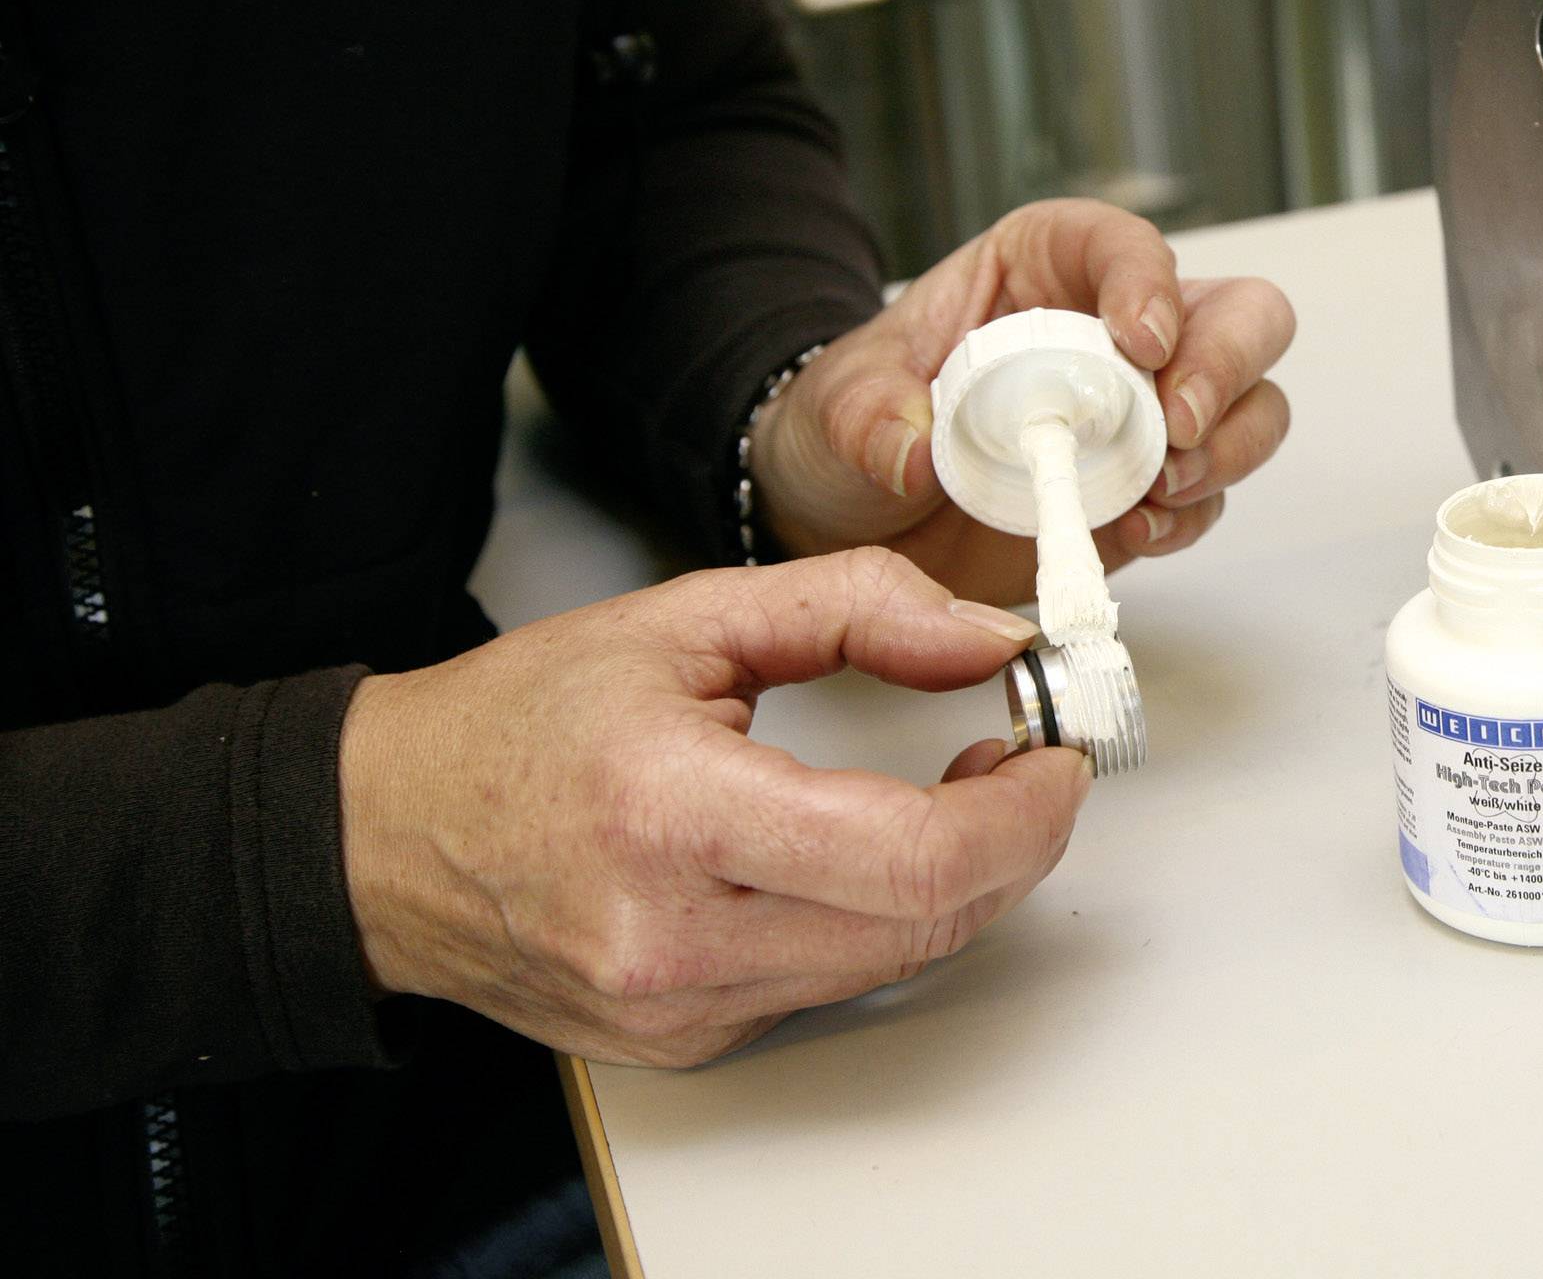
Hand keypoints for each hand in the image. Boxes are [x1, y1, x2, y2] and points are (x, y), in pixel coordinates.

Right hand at [338, 549, 1087, 1068]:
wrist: (383, 839)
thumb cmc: (516, 727)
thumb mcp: (686, 618)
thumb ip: (857, 608)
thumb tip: (985, 640)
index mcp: (671, 815)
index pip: (908, 857)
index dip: (1019, 814)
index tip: (1052, 756)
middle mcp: (676, 938)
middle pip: (925, 922)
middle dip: (1016, 842)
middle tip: (1028, 767)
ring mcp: (680, 1009)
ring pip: (894, 962)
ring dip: (960, 881)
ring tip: (962, 797)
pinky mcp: (688, 1041)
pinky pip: (835, 984)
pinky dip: (885, 918)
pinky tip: (877, 855)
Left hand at [747, 200, 1296, 602]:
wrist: (855, 513)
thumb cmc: (858, 423)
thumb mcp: (840, 404)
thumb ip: (870, 418)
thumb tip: (916, 452)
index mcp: (1047, 267)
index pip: (1125, 245)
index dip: (1149, 283)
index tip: (1139, 341)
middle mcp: (1117, 331)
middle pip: (1237, 316)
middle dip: (1226, 368)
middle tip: (1178, 427)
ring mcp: (1143, 414)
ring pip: (1250, 406)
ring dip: (1225, 450)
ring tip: (1158, 491)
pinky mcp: (1146, 491)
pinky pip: (1208, 497)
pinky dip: (1190, 517)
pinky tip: (1137, 532)